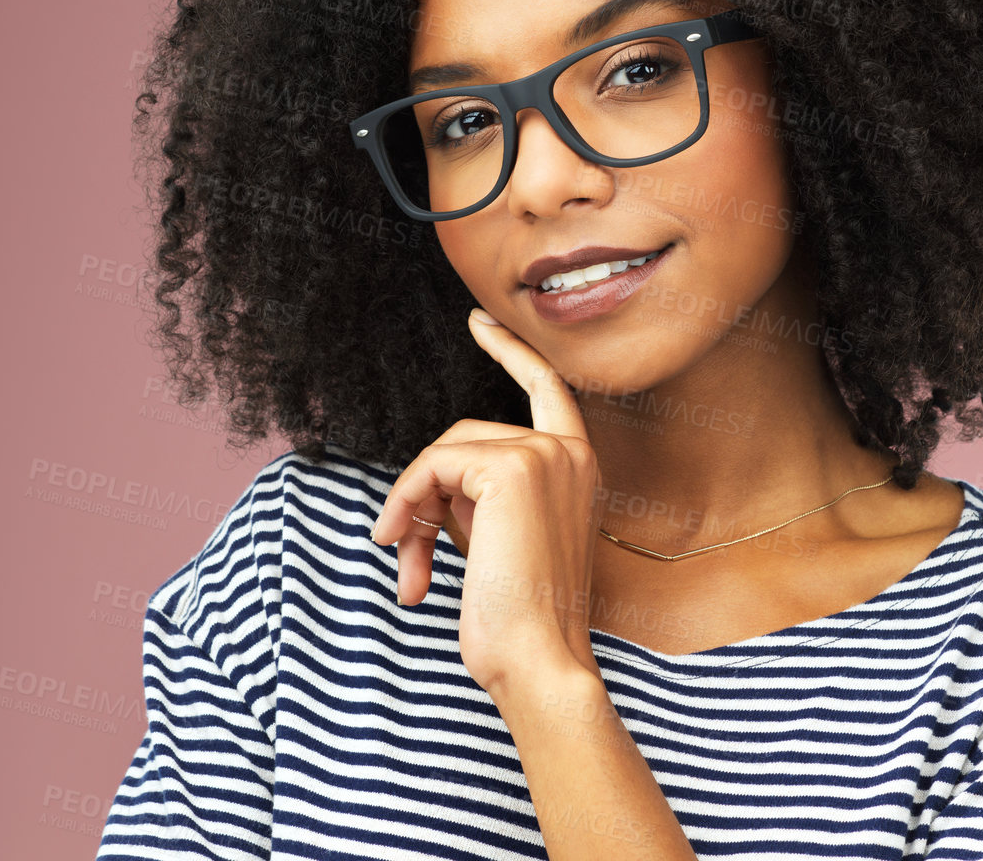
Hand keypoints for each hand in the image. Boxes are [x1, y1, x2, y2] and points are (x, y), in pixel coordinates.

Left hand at [370, 307, 603, 699]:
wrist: (540, 660)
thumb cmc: (521, 619)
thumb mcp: (503, 542)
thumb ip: (482, 497)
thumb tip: (428, 485)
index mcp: (579, 468)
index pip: (546, 388)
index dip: (510, 350)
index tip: (479, 321)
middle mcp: (570, 453)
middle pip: (466, 436)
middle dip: (424, 492)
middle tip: (403, 550)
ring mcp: (543, 454)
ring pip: (445, 454)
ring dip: (410, 510)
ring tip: (405, 566)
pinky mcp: (511, 467)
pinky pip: (432, 467)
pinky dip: (405, 506)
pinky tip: (404, 554)